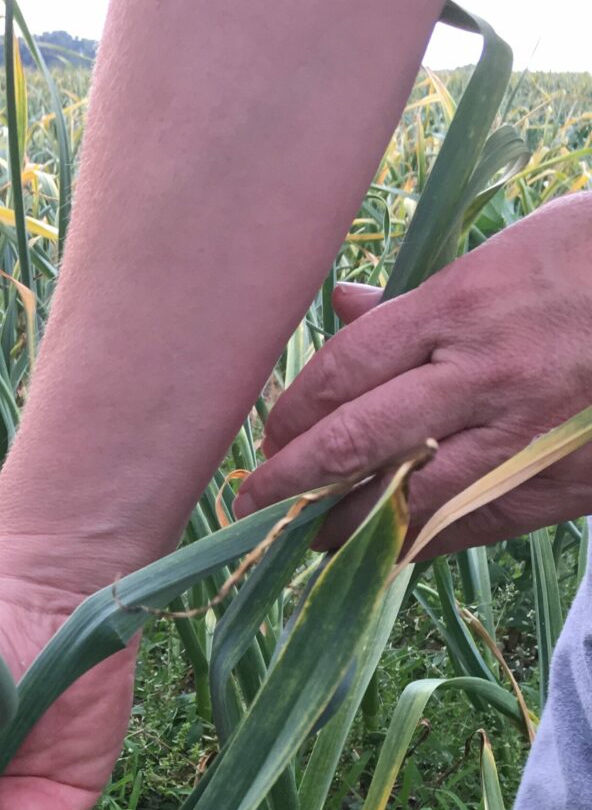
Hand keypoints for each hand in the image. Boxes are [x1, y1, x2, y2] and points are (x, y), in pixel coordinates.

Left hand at [235, 192, 591, 551]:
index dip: (294, 412)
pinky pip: (468, 522)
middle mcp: (479, 372)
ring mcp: (516, 430)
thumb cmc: (589, 259)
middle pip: (358, 437)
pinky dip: (419, 541)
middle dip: (294, 476)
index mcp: (458, 306)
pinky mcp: (550, 476)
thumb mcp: (501, 256)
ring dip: (346, 523)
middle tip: (253, 500)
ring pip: (407, 494)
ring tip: (308, 539)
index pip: (344, 370)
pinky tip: (383, 553)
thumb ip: (415, 299)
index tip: (268, 436)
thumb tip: (344, 307)